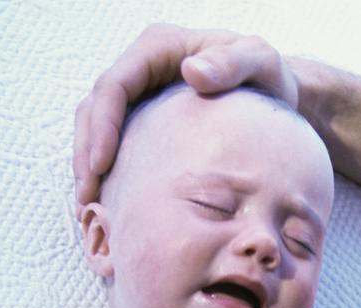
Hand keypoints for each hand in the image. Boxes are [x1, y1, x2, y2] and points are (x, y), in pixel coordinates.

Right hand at [74, 24, 297, 216]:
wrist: (274, 93)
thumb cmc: (267, 74)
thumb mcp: (260, 61)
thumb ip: (232, 63)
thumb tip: (193, 72)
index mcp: (157, 49)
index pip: (114, 85)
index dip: (101, 125)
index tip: (102, 164)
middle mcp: (140, 68)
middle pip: (94, 108)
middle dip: (85, 152)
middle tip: (88, 196)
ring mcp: (139, 94)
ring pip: (95, 127)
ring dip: (89, 166)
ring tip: (91, 205)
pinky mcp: (143, 119)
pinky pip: (114, 143)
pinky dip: (107, 171)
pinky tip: (111, 202)